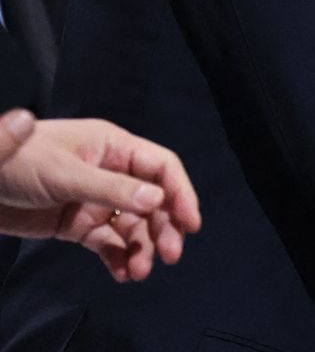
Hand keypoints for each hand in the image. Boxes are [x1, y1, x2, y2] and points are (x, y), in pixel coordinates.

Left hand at [0, 109, 203, 281]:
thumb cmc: (18, 163)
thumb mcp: (66, 174)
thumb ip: (111, 188)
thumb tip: (157, 201)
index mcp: (113, 147)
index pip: (161, 168)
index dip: (180, 193)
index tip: (190, 223)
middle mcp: (110, 172)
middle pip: (152, 201)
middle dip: (163, 228)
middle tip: (170, 255)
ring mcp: (94, 199)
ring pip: (131, 225)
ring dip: (141, 247)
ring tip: (139, 271)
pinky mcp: (77, 223)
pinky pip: (106, 241)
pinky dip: (118, 257)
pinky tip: (122, 273)